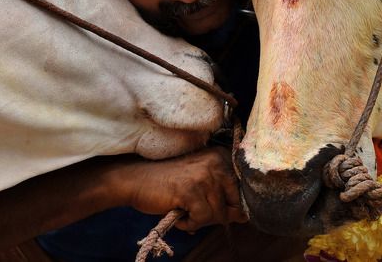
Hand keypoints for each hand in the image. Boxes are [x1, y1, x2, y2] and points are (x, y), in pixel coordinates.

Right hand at [118, 147, 247, 231]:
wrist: (136, 180)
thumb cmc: (169, 183)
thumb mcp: (201, 184)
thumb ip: (224, 198)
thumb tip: (245, 217)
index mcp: (221, 157)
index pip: (243, 191)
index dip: (228, 206)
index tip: (208, 202)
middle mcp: (216, 162)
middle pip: (233, 205)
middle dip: (214, 215)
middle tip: (193, 208)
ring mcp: (204, 175)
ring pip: (218, 215)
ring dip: (200, 220)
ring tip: (183, 208)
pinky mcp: (191, 190)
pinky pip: (202, 219)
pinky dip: (189, 223)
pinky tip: (178, 213)